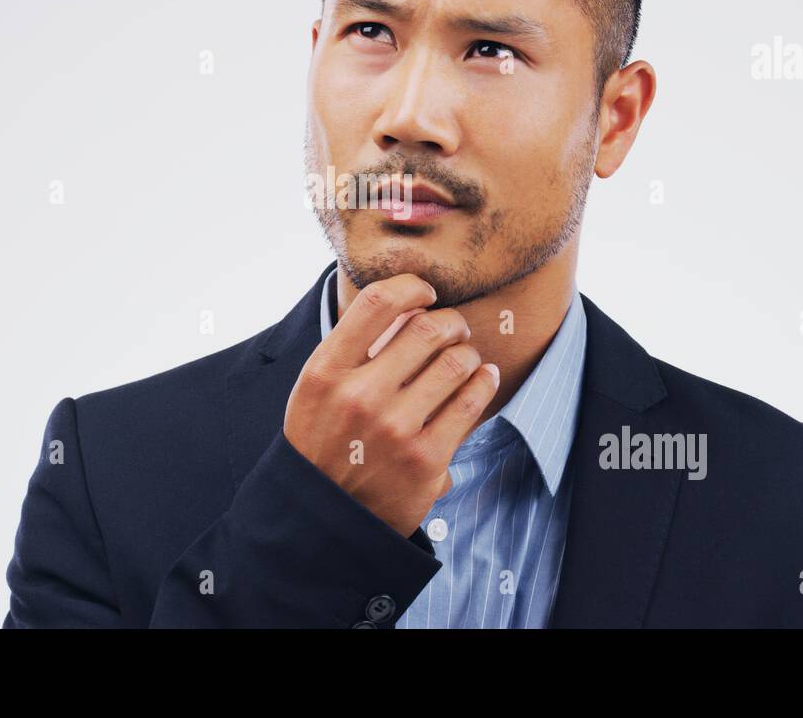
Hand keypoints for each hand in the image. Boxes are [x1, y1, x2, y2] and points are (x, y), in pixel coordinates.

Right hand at [283, 273, 499, 536]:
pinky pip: (471, 401)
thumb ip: (353, 348)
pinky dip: (484, 381)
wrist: (324, 515)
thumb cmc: (325, 439)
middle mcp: (358, 396)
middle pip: (427, 328)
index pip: (377, 302)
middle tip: (454, 328)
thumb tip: (410, 304)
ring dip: (468, 351)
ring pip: (456, 361)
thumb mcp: (318, 389)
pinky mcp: (426, 459)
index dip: (411, 286)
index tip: (425, 292)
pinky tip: (483, 377)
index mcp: (325, 371)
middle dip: (451, 321)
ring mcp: (394, 428)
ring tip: (465, 356)